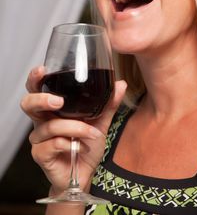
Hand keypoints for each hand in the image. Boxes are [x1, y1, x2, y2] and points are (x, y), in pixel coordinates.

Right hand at [21, 66, 126, 194]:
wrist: (84, 173)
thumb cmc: (86, 146)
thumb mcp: (100, 122)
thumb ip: (108, 103)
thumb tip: (120, 84)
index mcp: (52, 109)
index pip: (36, 89)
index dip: (35, 79)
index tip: (42, 70)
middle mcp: (42, 120)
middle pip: (28, 104)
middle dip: (42, 99)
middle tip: (58, 102)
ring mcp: (39, 138)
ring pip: (50, 126)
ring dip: (75, 128)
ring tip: (92, 133)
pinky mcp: (40, 154)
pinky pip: (53, 143)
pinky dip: (71, 143)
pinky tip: (81, 147)